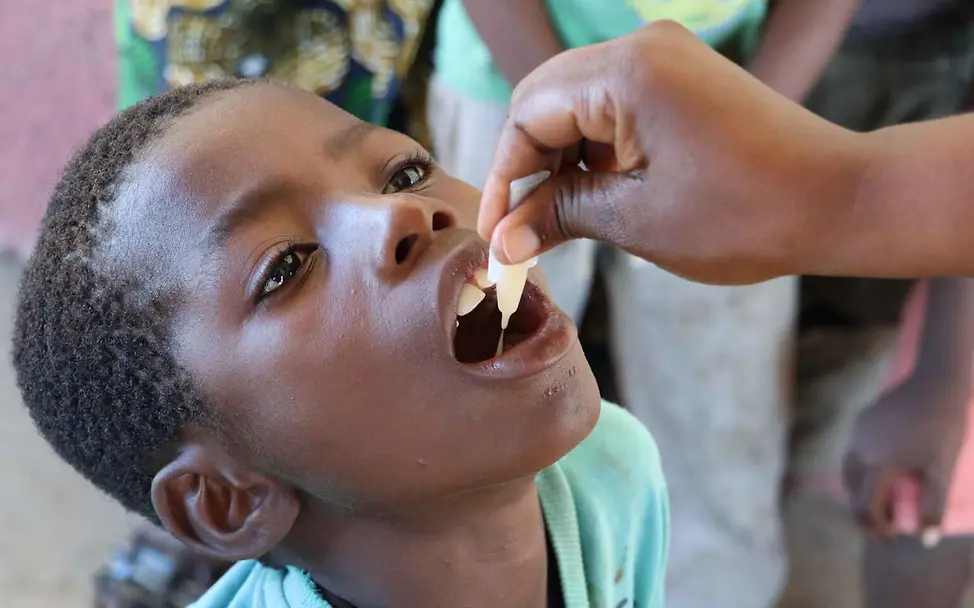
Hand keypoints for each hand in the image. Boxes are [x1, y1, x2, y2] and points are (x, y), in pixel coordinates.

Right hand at [478, 21, 870, 284]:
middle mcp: (641, 47)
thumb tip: (503, 240)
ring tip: (555, 221)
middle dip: (525, 167)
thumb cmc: (746, 214)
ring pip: (576, 104)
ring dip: (558, 160)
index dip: (503, 179)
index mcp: (626, 72)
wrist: (839, 200)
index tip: (495, 234)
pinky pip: (612, 105)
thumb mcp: (636, 220)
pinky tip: (591, 193)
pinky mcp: (682, 77)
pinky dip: (593, 150)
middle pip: (544, 100)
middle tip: (518, 230)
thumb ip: (559, 217)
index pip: (528, 116)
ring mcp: (665, 57)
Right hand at [844, 376, 966, 537]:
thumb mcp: (942, 471)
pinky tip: (882, 467)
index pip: (864, 507)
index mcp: (878, 467)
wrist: (935, 385)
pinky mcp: (860, 421)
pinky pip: (854, 451)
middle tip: (883, 524)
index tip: (891, 535)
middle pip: (852, 491)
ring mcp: (856, 435)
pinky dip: (863, 467)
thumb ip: (933, 507)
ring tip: (880, 498)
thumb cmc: (943, 429)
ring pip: (849, 471)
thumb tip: (927, 540)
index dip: (876, 527)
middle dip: (864, 511)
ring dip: (860, 489)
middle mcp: (859, 452)